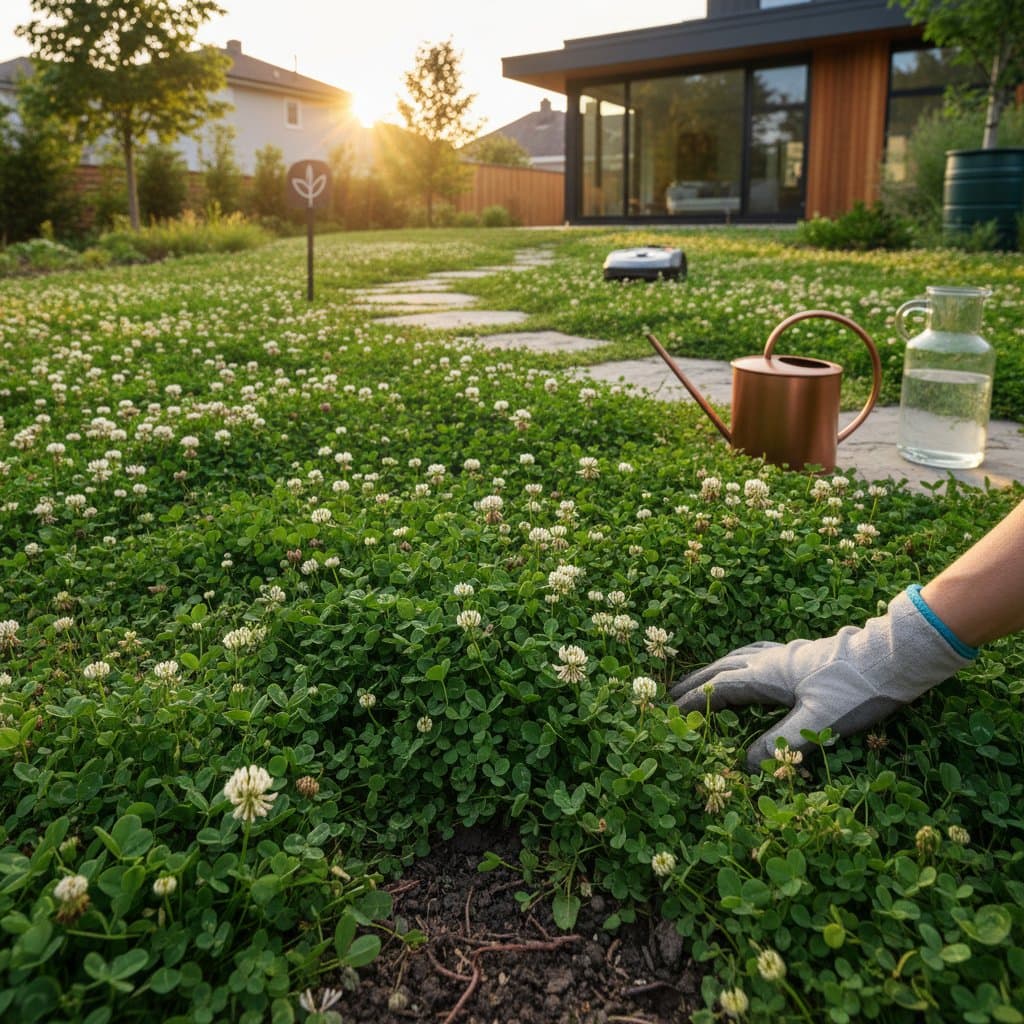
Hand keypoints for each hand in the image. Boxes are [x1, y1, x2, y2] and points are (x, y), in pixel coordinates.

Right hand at [671, 589, 975, 769]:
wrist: (892, 660)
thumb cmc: (856, 691)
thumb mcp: (818, 725)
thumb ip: (780, 745)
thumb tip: (745, 767)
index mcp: (768, 675)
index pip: (720, 689)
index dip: (694, 703)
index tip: (671, 714)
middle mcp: (771, 660)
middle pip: (722, 668)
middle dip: (695, 682)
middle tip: (671, 693)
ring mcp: (787, 653)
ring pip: (739, 657)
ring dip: (716, 668)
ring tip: (703, 677)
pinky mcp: (803, 653)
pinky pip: (759, 653)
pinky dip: (742, 659)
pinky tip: (751, 663)